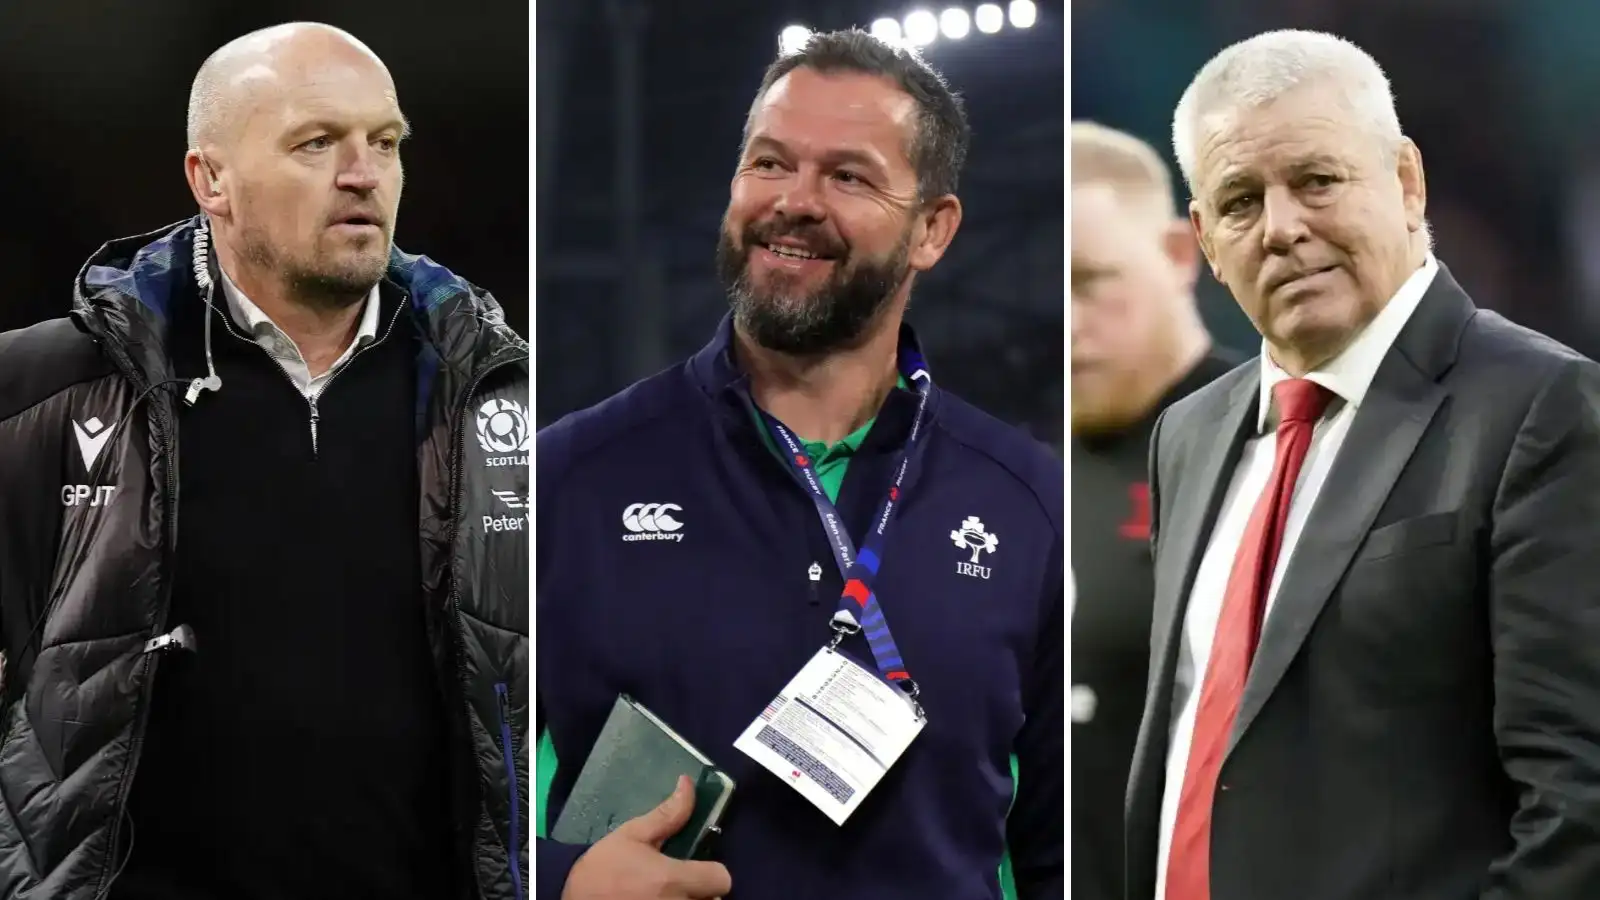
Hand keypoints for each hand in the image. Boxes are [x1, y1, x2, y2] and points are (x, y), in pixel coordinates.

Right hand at [562, 775, 732, 899]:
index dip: (713, 872)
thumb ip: (668, 814)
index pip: (721, 880)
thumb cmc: (603, 866)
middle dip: (703, 891)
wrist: (571, 897)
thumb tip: (688, 784)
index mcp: (672, 879)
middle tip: (681, 882)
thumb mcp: (633, 834)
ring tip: (668, 894)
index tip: (698, 868)